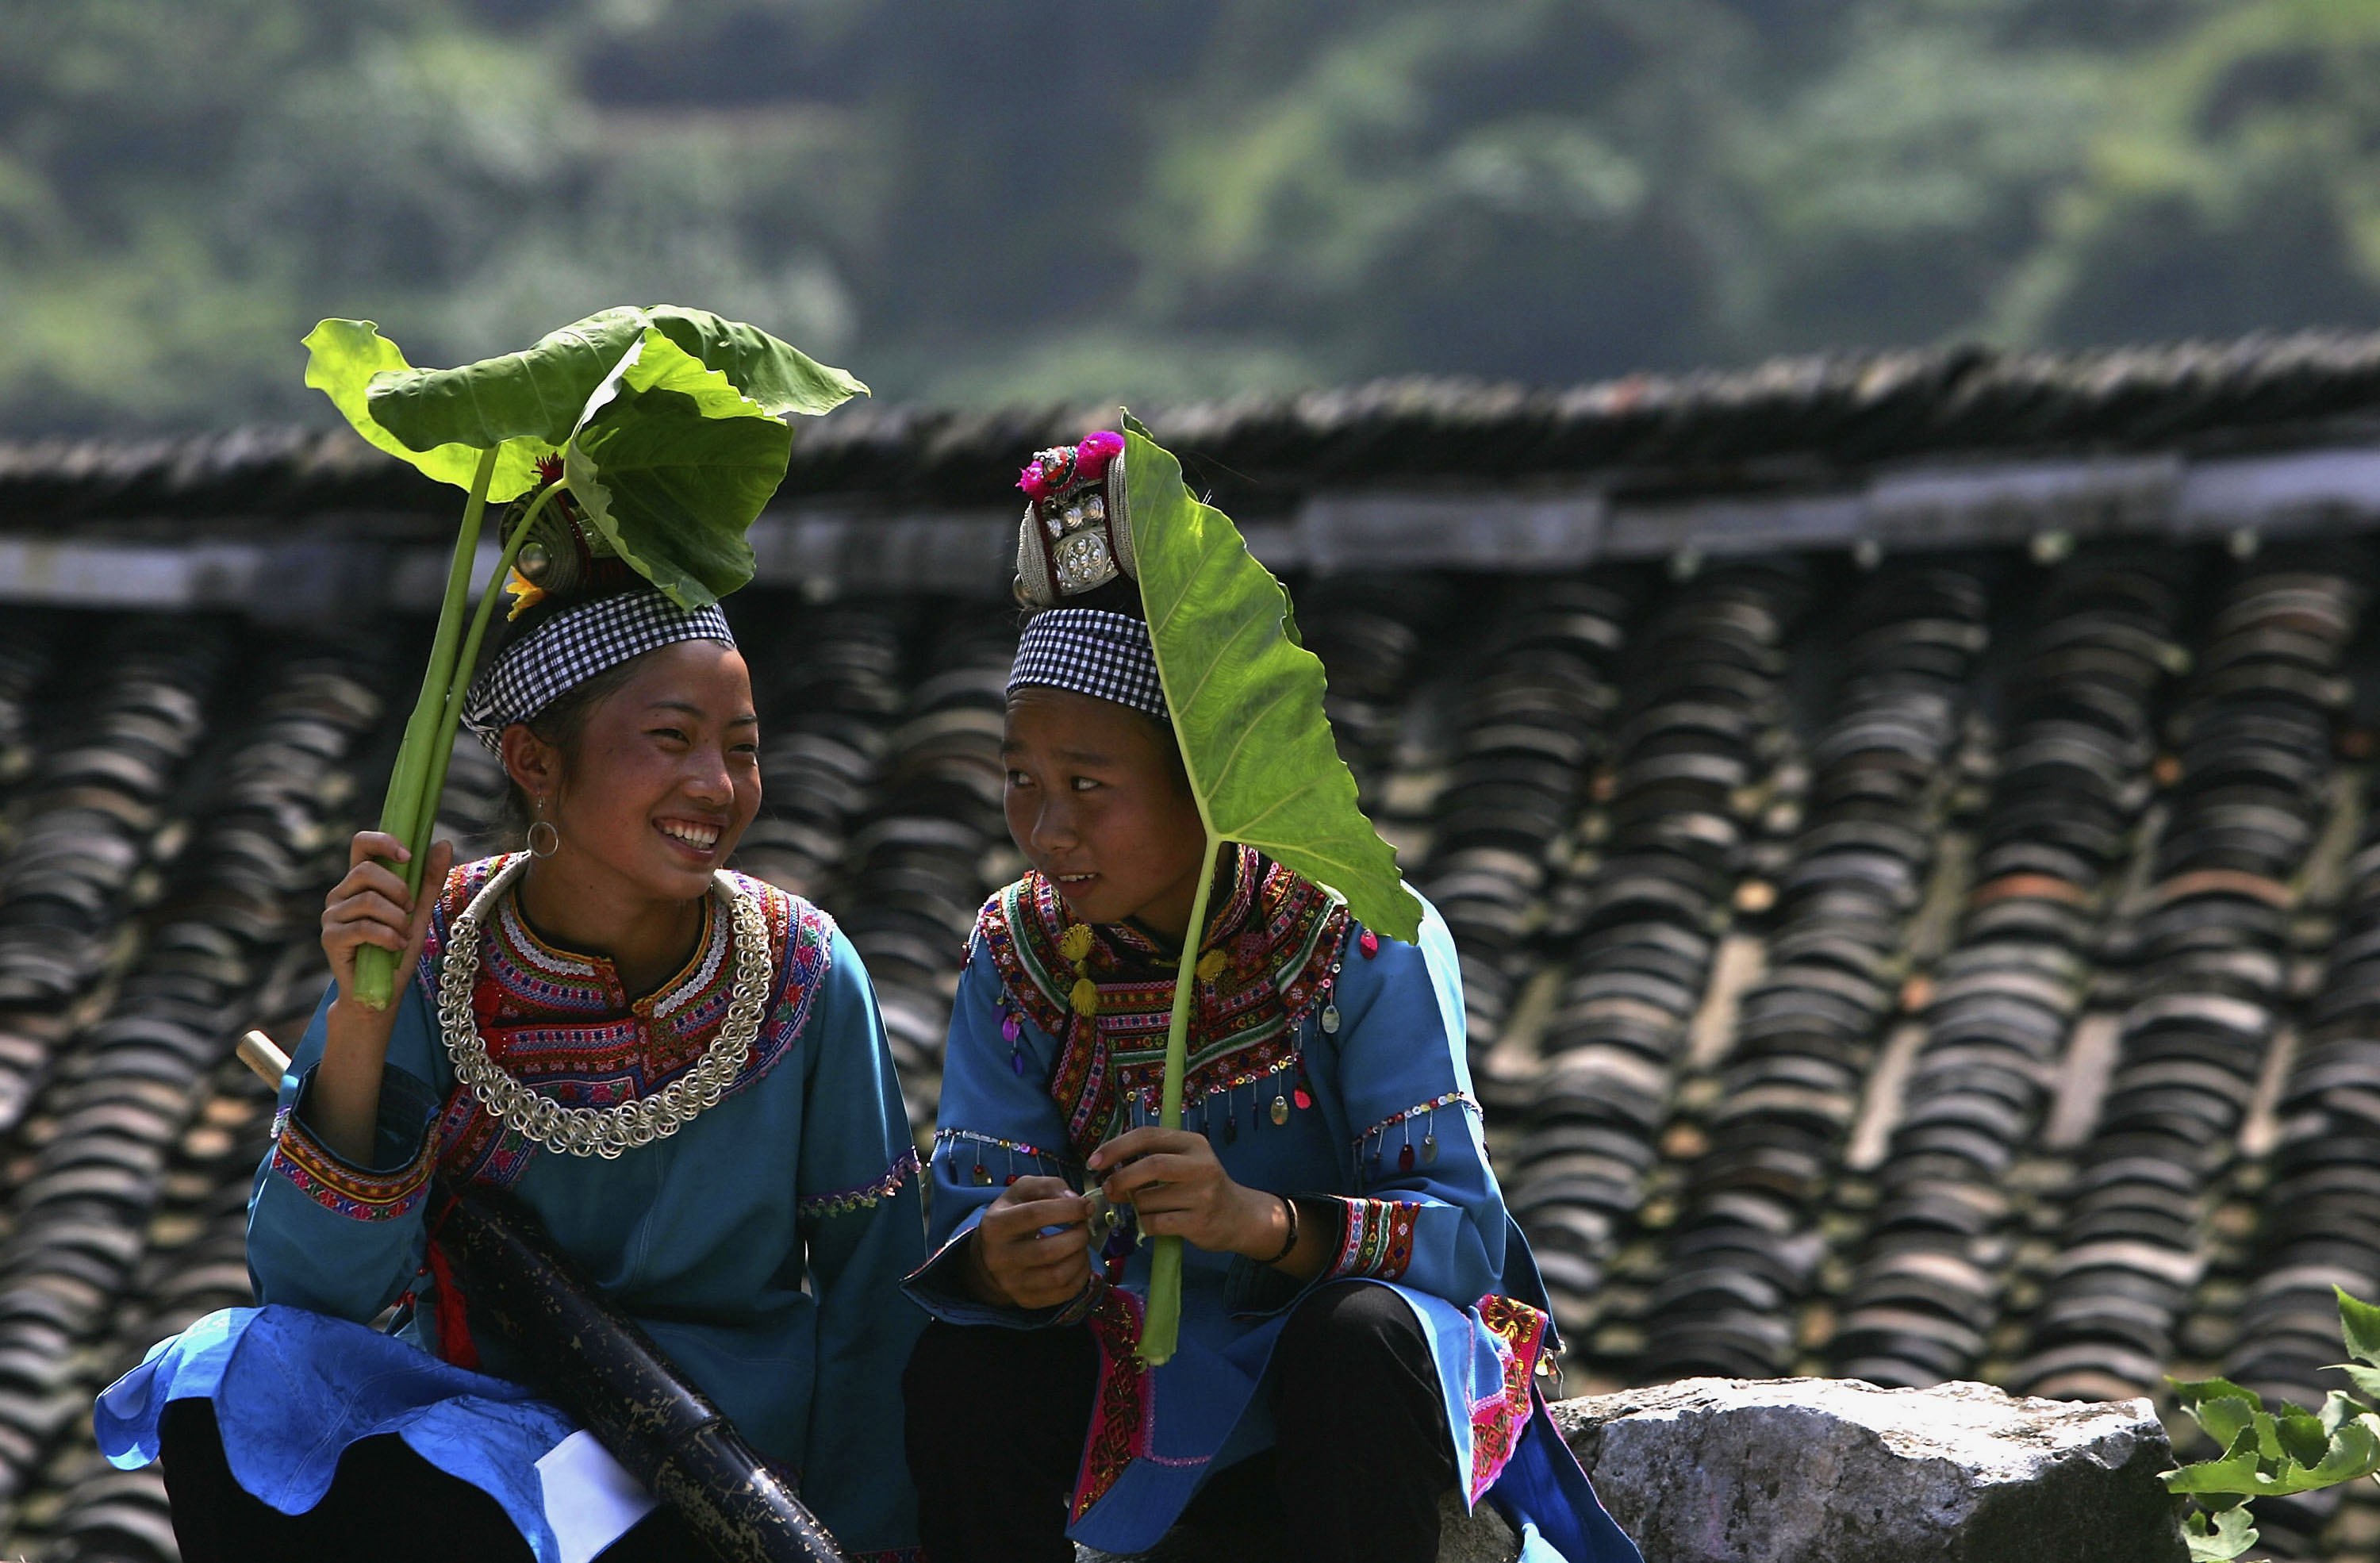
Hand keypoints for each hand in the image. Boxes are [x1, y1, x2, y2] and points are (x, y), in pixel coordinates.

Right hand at [321, 832, 451, 1010]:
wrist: (381, 991)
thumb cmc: (397, 948)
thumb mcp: (419, 911)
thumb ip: (428, 880)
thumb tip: (444, 843)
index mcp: (360, 882)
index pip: (362, 844)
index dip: (384, 842)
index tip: (408, 855)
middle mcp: (341, 894)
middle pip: (366, 871)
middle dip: (398, 889)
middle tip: (410, 910)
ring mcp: (332, 915)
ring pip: (368, 900)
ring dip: (397, 919)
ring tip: (403, 935)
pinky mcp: (330, 937)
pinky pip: (363, 926)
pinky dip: (388, 937)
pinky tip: (396, 946)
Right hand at [970, 1176, 1094, 1309]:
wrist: (991, 1255)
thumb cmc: (1012, 1215)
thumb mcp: (1023, 1191)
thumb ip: (1048, 1186)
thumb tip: (1074, 1200)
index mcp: (995, 1225)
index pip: (1034, 1215)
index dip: (1067, 1209)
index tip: (1086, 1206)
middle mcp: (999, 1258)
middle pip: (1048, 1251)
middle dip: (1078, 1236)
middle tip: (1084, 1226)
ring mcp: (1012, 1283)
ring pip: (1058, 1276)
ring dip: (1081, 1256)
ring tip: (1081, 1243)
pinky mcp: (1027, 1300)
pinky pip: (1064, 1293)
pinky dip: (1081, 1276)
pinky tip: (1078, 1261)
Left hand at [1090, 1128, 1283, 1259]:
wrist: (1239, 1217)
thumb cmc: (1201, 1186)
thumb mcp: (1185, 1161)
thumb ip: (1152, 1157)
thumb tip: (1106, 1164)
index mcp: (1193, 1143)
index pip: (1147, 1136)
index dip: (1115, 1147)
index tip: (1093, 1162)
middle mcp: (1201, 1165)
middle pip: (1151, 1165)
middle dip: (1121, 1178)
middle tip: (1107, 1189)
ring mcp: (1202, 1195)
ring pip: (1148, 1199)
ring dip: (1135, 1206)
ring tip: (1144, 1209)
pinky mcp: (1199, 1222)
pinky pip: (1155, 1223)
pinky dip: (1145, 1224)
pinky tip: (1154, 1223)